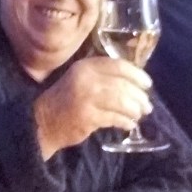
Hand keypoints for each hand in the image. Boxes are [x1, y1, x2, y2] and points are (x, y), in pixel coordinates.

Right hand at [33, 57, 151, 159]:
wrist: (43, 120)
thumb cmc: (68, 99)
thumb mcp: (82, 79)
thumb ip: (104, 76)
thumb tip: (135, 83)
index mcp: (86, 66)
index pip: (118, 66)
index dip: (137, 74)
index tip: (148, 84)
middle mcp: (86, 79)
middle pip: (123, 85)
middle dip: (139, 96)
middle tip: (147, 105)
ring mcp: (86, 98)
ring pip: (121, 101)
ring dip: (135, 110)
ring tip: (139, 115)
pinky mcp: (88, 117)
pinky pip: (114, 118)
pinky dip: (125, 122)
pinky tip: (129, 125)